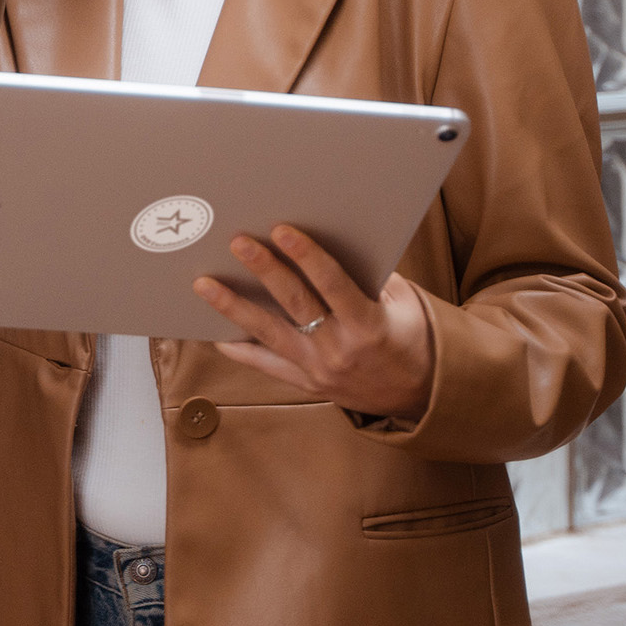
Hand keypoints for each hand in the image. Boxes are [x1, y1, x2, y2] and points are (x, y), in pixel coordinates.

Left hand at [195, 225, 437, 421]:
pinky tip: (215, 334)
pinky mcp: (306, 384)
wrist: (422, 396)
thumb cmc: (413, 337)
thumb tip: (334, 238)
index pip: (332, 284)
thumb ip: (371, 274)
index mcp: (368, 325)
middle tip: (238, 242)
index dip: (307, 255)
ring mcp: (319, 370)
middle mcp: (340, 349)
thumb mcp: (404, 303)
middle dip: (264, 269)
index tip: (282, 229)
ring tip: (204, 283)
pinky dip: (240, 350)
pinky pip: (267, 365)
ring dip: (234, 307)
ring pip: (269, 334)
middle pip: (294, 303)